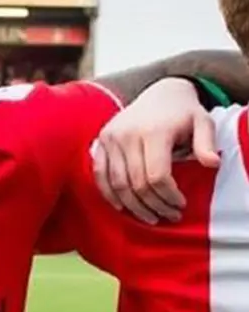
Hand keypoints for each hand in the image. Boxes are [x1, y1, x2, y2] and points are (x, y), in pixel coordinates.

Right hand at [93, 78, 219, 223]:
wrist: (159, 95)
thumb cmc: (183, 114)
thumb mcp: (203, 122)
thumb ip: (206, 143)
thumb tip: (212, 163)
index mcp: (152, 131)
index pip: (156, 175)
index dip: (168, 196)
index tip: (181, 205)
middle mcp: (126, 134)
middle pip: (136, 183)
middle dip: (153, 205)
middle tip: (168, 216)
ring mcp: (110, 138)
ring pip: (117, 183)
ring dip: (132, 206)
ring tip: (149, 217)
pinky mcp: (100, 142)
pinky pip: (99, 175)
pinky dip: (109, 194)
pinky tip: (123, 207)